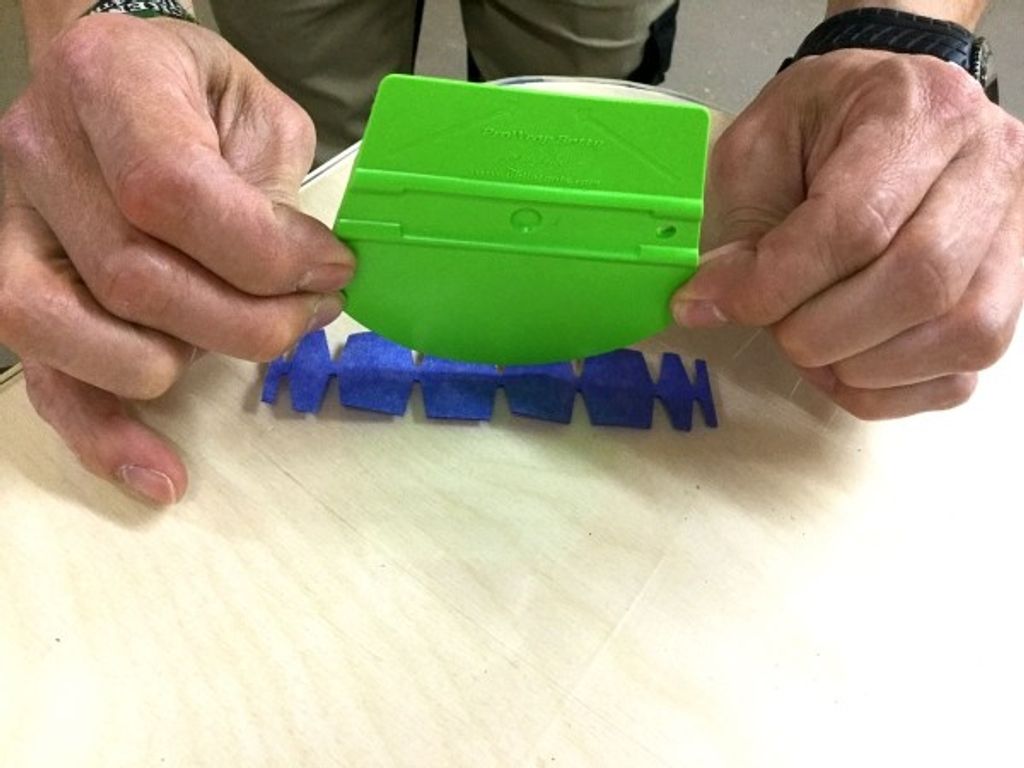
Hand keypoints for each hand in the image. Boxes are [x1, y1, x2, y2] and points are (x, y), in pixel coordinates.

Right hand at [0, 14, 353, 503]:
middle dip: (247, 320)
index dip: (261, 252)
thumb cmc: (197, 95)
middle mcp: (42, 152)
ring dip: (186, 365)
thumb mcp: (260, 111)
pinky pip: (47, 379)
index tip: (328, 270)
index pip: (170, 191)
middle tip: (311, 313)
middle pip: (135, 277)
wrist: (118, 76)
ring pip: (82, 337)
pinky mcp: (14, 287)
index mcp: (109, 81)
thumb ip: (277, 191)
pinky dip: (105, 435)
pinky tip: (158, 472)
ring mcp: (12, 226)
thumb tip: (303, 280)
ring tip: (257, 344)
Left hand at [674, 50, 1023, 418]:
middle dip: (821, 329)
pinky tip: (844, 363)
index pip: (858, 224)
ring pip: (959, 333)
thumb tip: (707, 306)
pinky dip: (891, 390)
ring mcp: (1015, 232)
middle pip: (919, 283)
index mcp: (919, 111)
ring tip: (808, 341)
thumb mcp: (758, 147)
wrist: (877, 111)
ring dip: (860, 365)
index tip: (717, 301)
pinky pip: (964, 372)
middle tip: (773, 324)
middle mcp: (991, 164)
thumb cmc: (815, 127)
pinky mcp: (1012, 289)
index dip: (777, 283)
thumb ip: (738, 228)